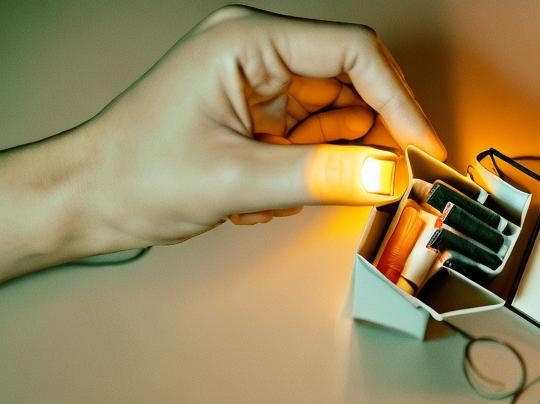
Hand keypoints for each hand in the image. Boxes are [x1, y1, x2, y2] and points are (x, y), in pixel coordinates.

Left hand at [89, 5, 444, 241]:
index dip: (398, 99)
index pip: (352, 52)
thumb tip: (385, 173)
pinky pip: (317, 140)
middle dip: (367, 138)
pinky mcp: (264, 116)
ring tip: (283, 193)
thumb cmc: (135, 173)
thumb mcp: (234, 180)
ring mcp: (264, 85)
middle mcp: (261, 54)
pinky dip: (308, 173)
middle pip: (355, 84)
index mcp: (249, 42)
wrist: (92, 200)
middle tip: (376, 181)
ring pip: (340, 118)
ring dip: (329, 163)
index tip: (422, 144)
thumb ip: (318, 176)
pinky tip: (266, 195)